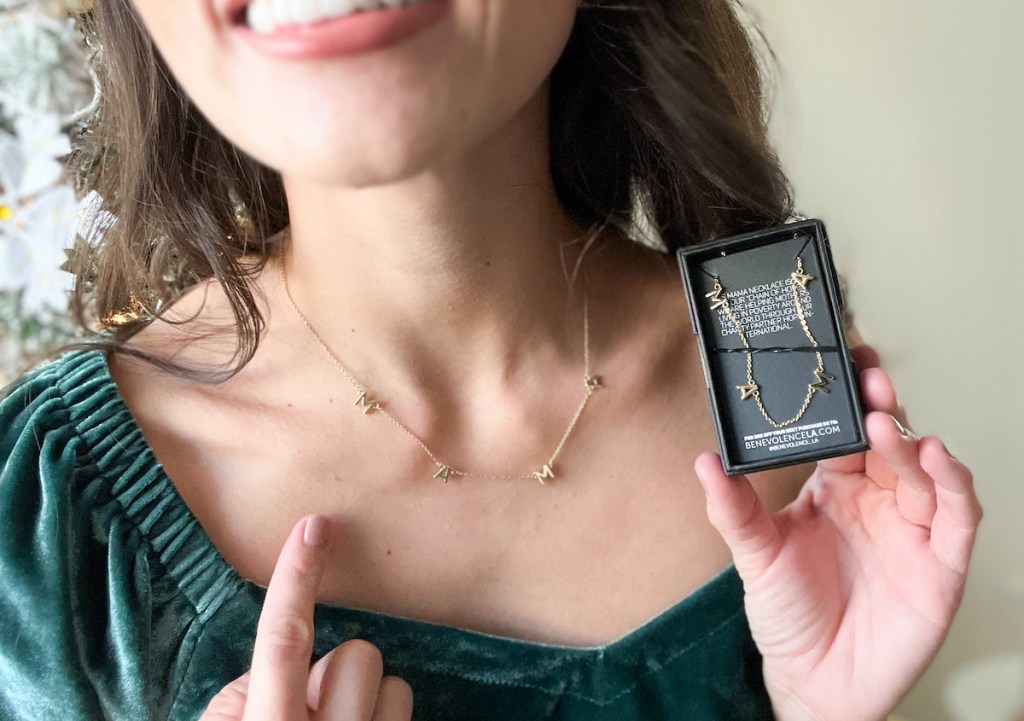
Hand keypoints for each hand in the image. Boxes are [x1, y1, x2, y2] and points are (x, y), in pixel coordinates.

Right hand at [200, 515, 413, 720]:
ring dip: (364, 696)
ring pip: (393, 682)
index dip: (296, 579)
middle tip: (309, 704)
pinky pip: (404, 702)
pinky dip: (383, 714)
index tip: (312, 527)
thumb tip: (279, 659)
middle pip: (356, 656)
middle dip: (335, 669)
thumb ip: (239, 694)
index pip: (283, 643)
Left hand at [694, 345, 982, 720]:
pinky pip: (957, 516)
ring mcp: (910, 528)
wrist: (817, 681)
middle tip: (867, 376)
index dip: (845, 397)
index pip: (844, 431)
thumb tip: (704, 462)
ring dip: (908, 441)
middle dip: (880, 405)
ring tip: (884, 422)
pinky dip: (952, 485)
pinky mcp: (941, 563)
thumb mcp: (754, 557)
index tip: (838, 359)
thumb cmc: (788, 616)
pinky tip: (935, 459)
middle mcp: (876, 500)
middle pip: (887, 440)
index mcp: (833, 488)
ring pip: (922, 470)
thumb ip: (733, 510)